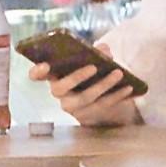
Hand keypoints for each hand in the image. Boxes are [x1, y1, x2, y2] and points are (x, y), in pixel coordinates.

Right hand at [28, 43, 142, 126]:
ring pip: (85, 98)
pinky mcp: (88, 116)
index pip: (37, 75)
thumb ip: (95, 52)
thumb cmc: (90, 73)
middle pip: (60, 88)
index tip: (45, 65)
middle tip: (93, 67)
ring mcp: (72, 106)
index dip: (37, 71)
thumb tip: (103, 50)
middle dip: (76, 77)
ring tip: (118, 73)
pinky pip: (102, 105)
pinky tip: (128, 87)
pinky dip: (117, 95)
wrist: (100, 99)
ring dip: (103, 85)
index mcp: (54, 75)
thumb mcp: (91, 59)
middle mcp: (59, 93)